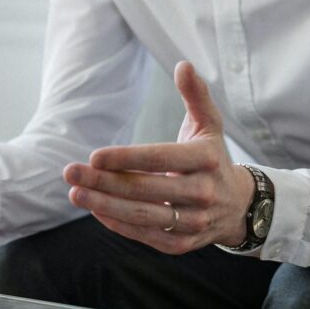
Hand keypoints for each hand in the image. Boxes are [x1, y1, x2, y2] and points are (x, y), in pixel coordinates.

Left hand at [63, 62, 254, 253]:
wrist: (239, 206)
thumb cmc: (213, 159)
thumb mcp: (209, 125)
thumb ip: (195, 96)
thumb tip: (183, 64)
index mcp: (206, 159)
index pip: (159, 159)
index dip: (126, 158)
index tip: (93, 156)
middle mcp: (202, 192)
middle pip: (144, 188)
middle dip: (102, 182)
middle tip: (69, 172)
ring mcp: (193, 221)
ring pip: (142, 215)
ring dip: (104, 205)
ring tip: (74, 193)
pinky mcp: (183, 244)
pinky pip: (146, 234)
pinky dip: (118, 223)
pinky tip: (95, 209)